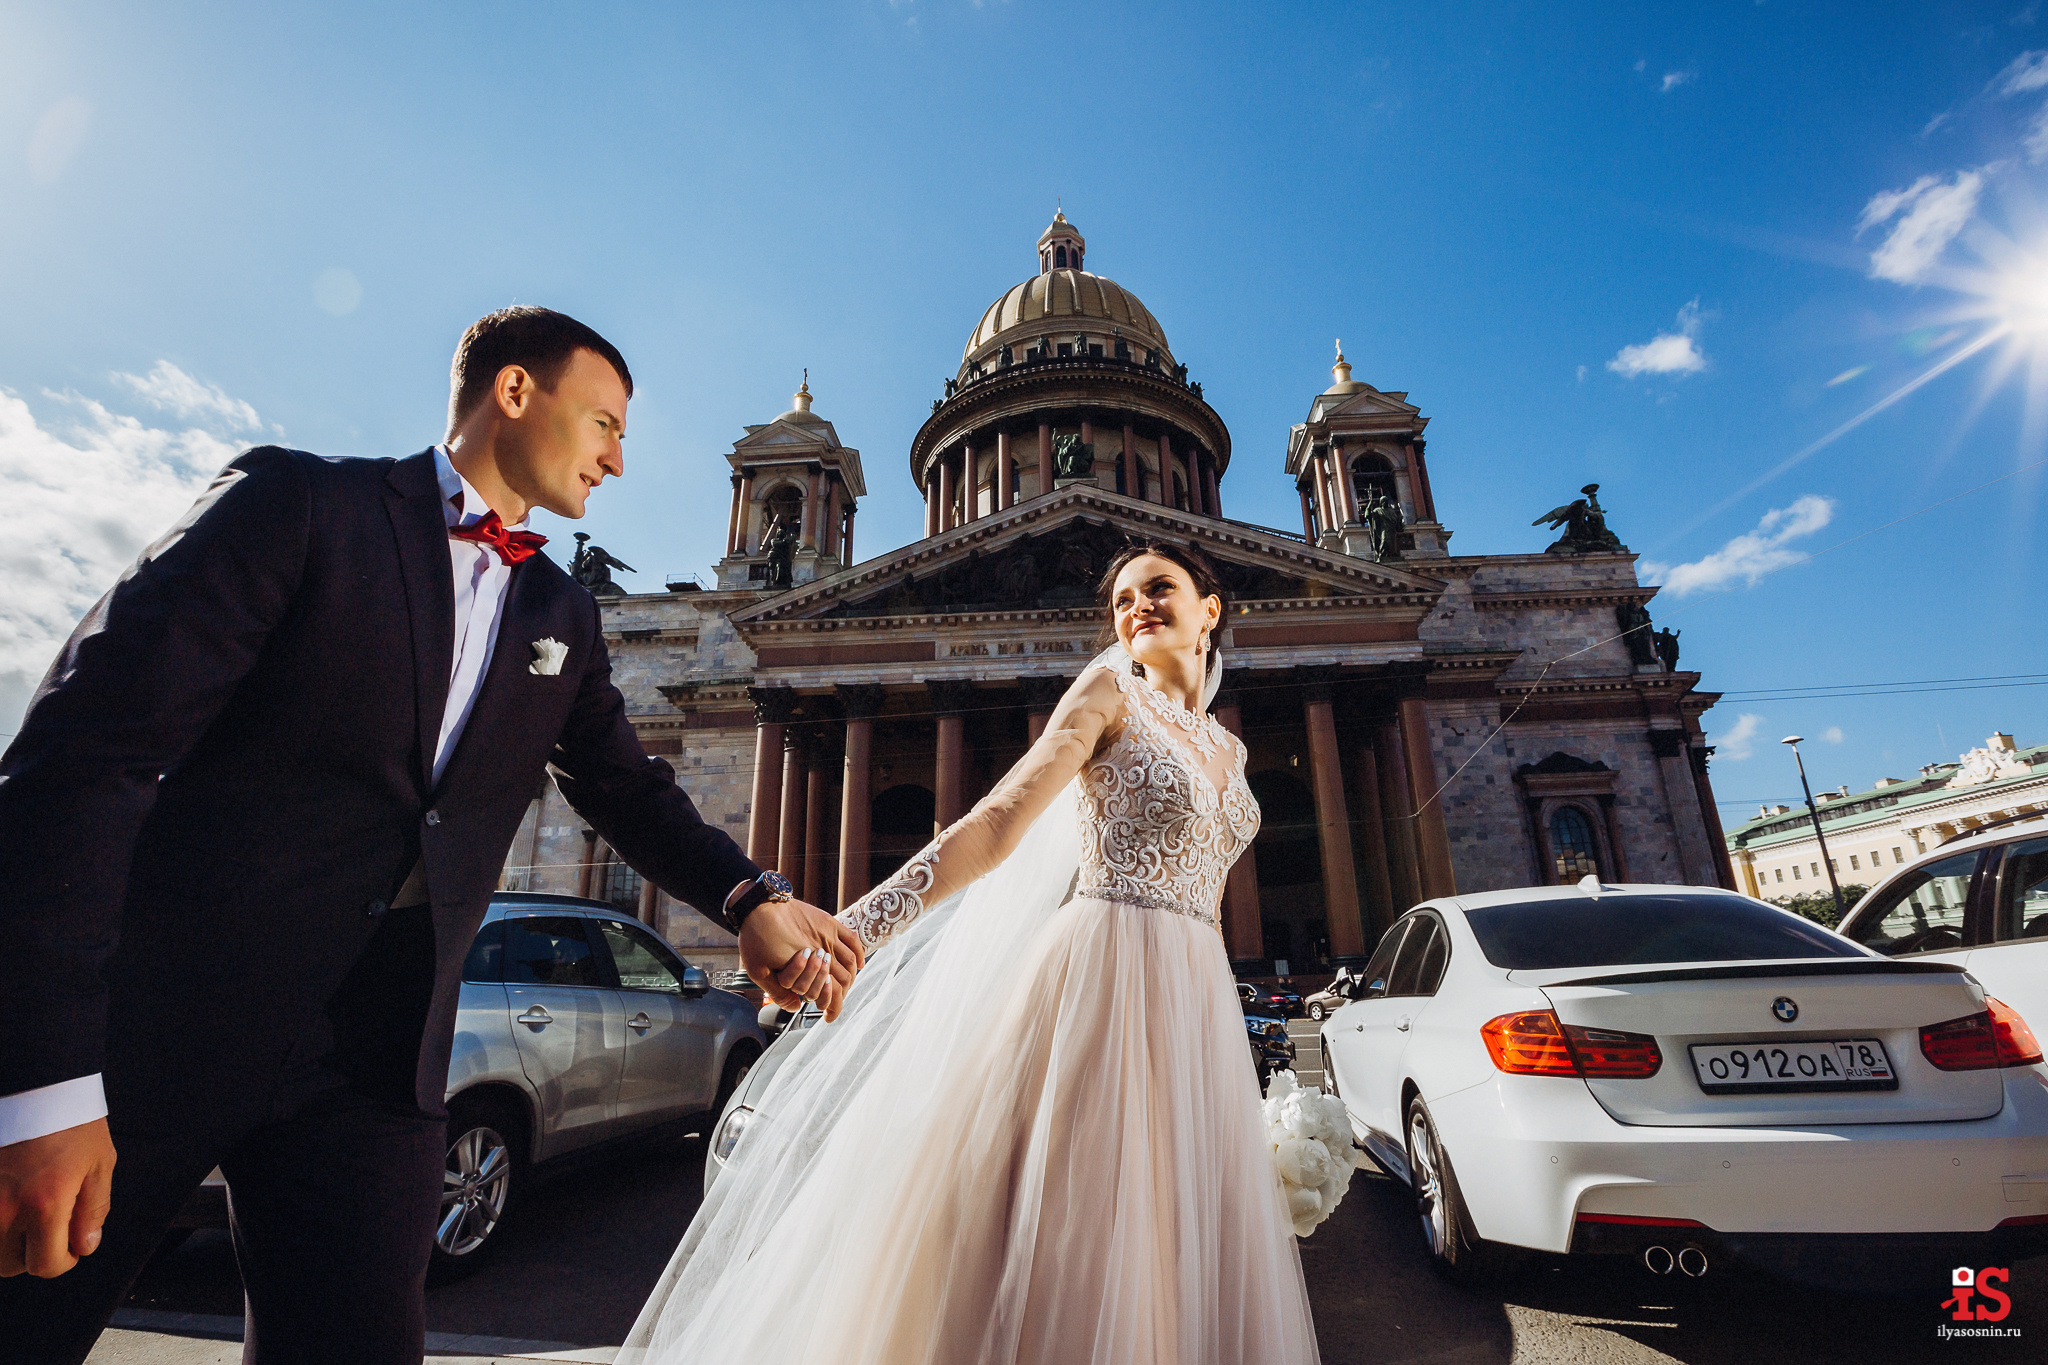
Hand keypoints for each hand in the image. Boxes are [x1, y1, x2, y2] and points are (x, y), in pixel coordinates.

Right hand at [0, 1118, 114, 1277]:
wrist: (35, 1084)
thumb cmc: (69, 1119)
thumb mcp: (99, 1162)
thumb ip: (93, 1210)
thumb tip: (85, 1246)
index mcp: (44, 1203)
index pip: (45, 1264)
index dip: (63, 1261)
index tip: (70, 1247)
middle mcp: (5, 1207)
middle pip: (9, 1265)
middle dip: (33, 1255)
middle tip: (48, 1232)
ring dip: (7, 1244)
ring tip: (26, 1220)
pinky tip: (10, 1205)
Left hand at [738, 898, 864, 1021]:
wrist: (757, 907)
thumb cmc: (755, 938)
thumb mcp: (758, 971)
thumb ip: (778, 993)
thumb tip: (795, 1007)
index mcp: (807, 966)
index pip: (831, 993)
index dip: (833, 1008)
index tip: (828, 1016)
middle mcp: (823, 951)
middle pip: (843, 980)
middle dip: (840, 996)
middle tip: (832, 1003)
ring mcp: (828, 936)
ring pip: (850, 962)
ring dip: (850, 978)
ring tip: (843, 986)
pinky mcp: (828, 922)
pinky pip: (852, 939)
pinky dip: (859, 954)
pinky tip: (859, 963)